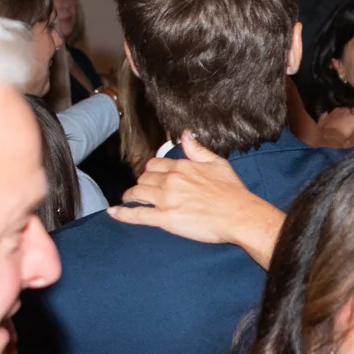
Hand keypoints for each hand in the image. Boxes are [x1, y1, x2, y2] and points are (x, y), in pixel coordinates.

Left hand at [112, 135, 284, 264]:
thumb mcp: (218, 163)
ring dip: (130, 197)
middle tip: (142, 191)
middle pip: (143, 178)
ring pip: (137, 194)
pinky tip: (113, 213)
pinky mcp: (165, 218)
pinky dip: (123, 214)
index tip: (151, 177)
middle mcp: (171, 180)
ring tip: (128, 200)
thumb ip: (197, 149)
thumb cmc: (233, 191)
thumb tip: (185, 134)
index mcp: (182, 166)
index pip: (155, 164)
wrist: (240, 215)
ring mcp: (166, 199)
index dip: (151, 171)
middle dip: (141, 184)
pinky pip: (137, 215)